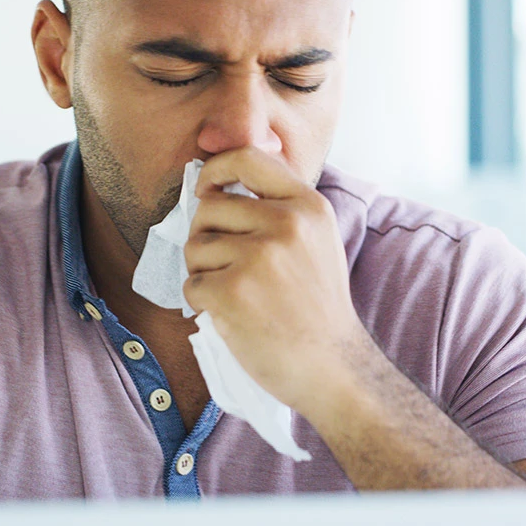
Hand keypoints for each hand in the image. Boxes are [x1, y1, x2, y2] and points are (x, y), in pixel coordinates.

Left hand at [181, 147, 372, 415]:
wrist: (334, 367)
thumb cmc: (318, 307)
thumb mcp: (317, 240)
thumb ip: (280, 208)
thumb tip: (217, 185)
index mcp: (308, 205)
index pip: (248, 158)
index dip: (215, 170)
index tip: (205, 189)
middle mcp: (286, 223)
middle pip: (209, 208)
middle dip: (205, 236)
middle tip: (225, 266)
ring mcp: (259, 257)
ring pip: (195, 247)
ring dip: (202, 272)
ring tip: (234, 293)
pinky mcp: (234, 291)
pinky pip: (191, 284)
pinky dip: (201, 303)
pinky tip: (230, 315)